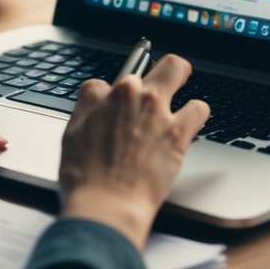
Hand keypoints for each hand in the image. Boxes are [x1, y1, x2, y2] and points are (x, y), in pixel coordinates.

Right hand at [57, 55, 209, 248]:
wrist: (106, 204)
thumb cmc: (85, 180)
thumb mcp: (71, 139)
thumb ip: (86, 116)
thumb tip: (95, 111)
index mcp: (95, 96)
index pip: (104, 83)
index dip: (110, 97)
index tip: (115, 109)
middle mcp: (126, 95)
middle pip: (143, 64)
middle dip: (150, 73)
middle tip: (157, 83)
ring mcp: (154, 110)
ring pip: (176, 69)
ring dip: (178, 84)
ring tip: (179, 97)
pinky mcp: (177, 130)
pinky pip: (198, 107)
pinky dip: (196, 114)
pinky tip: (190, 122)